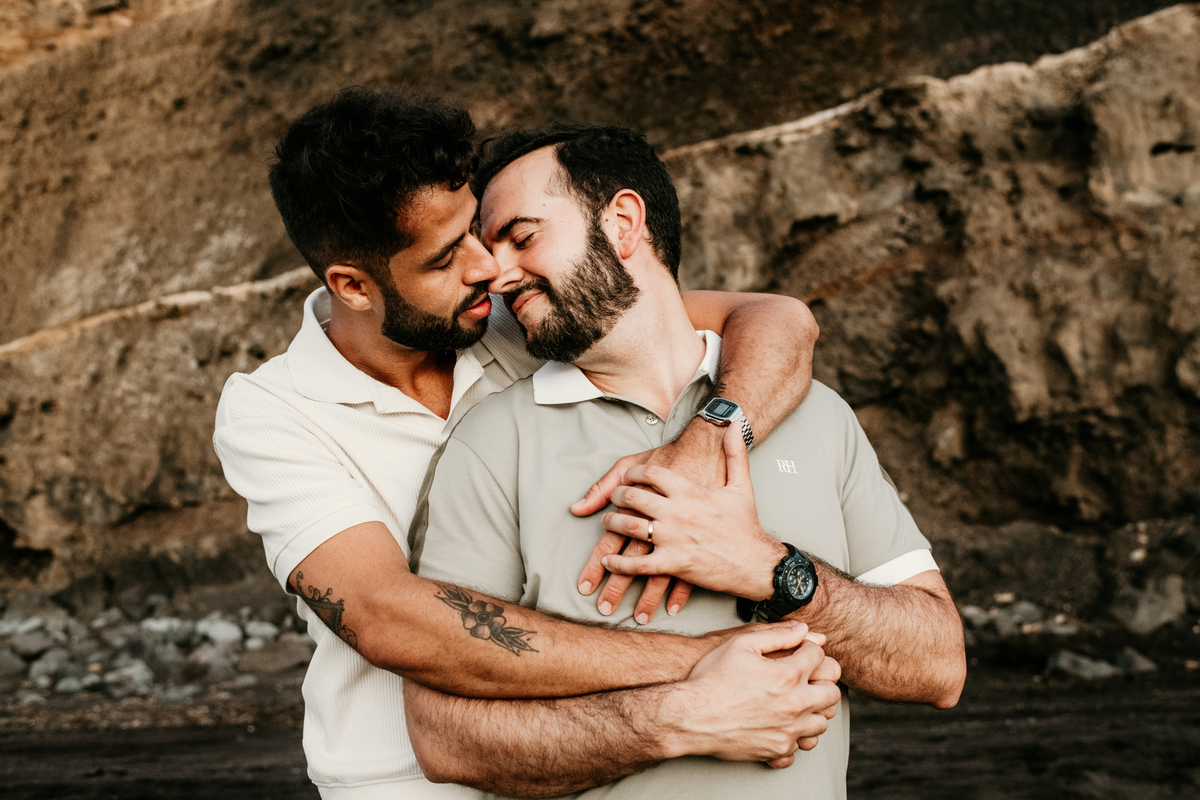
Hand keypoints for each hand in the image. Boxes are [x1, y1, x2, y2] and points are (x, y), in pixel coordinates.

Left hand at [599, 426, 785, 600]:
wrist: (757, 562)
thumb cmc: (746, 526)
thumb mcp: (741, 486)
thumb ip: (735, 453)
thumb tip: (734, 425)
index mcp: (690, 492)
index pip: (650, 474)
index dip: (633, 473)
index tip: (628, 477)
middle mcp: (678, 512)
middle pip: (633, 498)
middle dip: (617, 496)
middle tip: (613, 498)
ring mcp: (673, 539)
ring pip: (629, 527)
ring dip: (612, 524)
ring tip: (608, 522)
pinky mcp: (673, 564)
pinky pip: (637, 564)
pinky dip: (619, 563)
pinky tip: (609, 561)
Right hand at [661, 621, 840, 765]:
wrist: (690, 717)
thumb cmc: (711, 680)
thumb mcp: (740, 644)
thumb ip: (776, 635)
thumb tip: (803, 630)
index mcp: (788, 676)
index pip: (819, 657)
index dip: (809, 650)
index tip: (799, 652)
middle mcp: (795, 705)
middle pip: (831, 693)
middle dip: (821, 681)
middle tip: (804, 678)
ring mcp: (788, 731)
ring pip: (822, 722)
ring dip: (813, 710)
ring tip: (794, 701)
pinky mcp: (778, 749)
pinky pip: (802, 745)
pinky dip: (797, 735)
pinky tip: (783, 724)